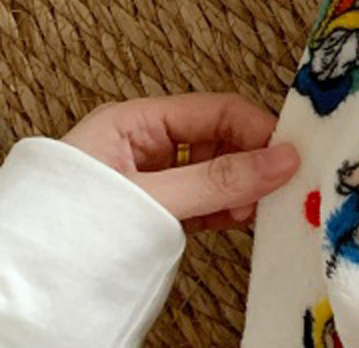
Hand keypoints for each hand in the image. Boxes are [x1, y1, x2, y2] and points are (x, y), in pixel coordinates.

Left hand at [61, 93, 299, 232]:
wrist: (14, 291)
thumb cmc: (68, 228)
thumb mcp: (150, 198)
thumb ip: (218, 180)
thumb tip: (285, 159)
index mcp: (133, 122)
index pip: (213, 110)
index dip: (254, 128)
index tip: (288, 153)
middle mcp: (141, 145)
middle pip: (215, 139)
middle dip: (248, 161)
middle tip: (277, 185)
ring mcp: (147, 181)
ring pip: (210, 172)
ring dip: (237, 188)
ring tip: (257, 209)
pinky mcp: (150, 212)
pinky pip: (198, 201)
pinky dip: (222, 209)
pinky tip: (240, 218)